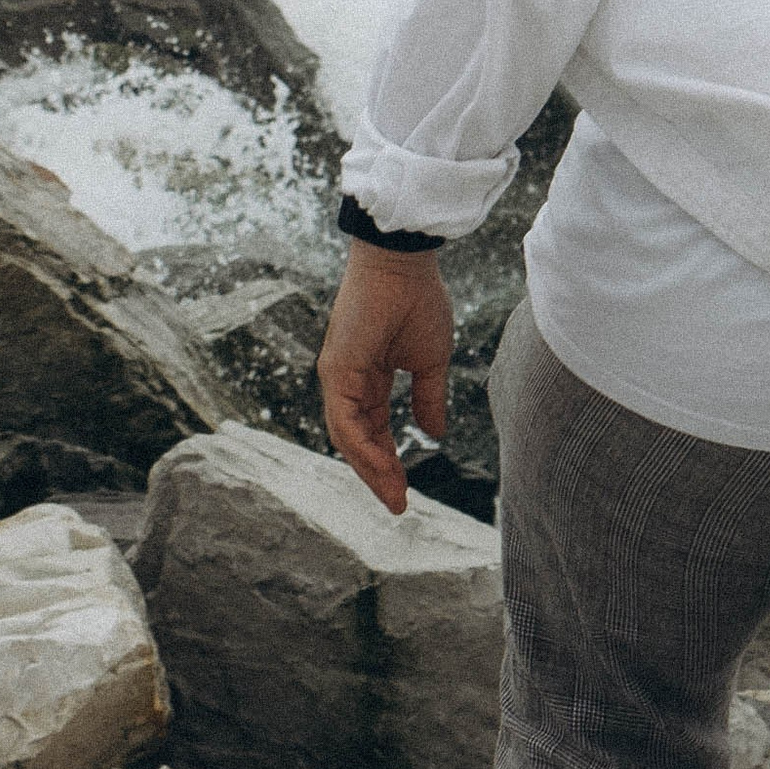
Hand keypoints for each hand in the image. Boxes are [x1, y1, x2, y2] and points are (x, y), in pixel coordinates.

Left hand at [319, 240, 453, 513]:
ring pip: (346, 436)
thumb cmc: (417, 300)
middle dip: (378, 474)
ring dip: (370, 469)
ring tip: (394, 495)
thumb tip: (433, 434)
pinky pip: (344, 420)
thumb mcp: (429, 361)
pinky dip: (362, 448)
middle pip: (357, 440)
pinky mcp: (336, 369)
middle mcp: (347, 380)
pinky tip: (384, 468)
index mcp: (367, 377)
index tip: (405, 492)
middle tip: (398, 505)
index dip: (388, 460)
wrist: (404, 263)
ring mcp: (338, 375)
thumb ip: (427, 398)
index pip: (372, 430)